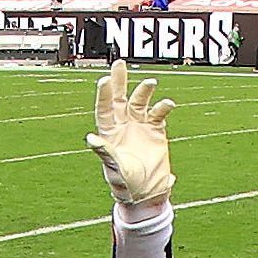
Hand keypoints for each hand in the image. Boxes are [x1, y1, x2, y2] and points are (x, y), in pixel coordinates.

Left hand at [85, 58, 175, 211]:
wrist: (146, 193)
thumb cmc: (125, 183)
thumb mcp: (113, 168)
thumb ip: (104, 152)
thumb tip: (90, 138)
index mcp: (109, 132)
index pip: (105, 108)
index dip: (104, 95)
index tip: (104, 80)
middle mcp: (123, 125)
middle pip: (120, 98)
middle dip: (119, 81)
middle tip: (119, 63)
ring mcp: (140, 126)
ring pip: (140, 101)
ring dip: (144, 91)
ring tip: (150, 83)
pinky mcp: (156, 130)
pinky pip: (159, 113)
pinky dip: (163, 106)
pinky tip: (167, 103)